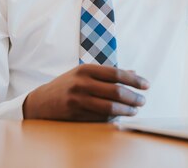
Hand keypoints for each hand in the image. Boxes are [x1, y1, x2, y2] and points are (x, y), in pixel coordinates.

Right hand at [22, 64, 149, 121]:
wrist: (41, 101)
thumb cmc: (68, 85)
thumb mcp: (85, 74)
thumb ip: (109, 74)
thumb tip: (134, 73)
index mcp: (87, 69)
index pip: (117, 74)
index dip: (134, 80)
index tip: (146, 85)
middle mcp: (82, 82)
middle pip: (116, 91)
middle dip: (133, 97)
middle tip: (142, 101)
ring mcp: (78, 99)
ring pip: (109, 107)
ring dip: (126, 110)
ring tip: (134, 111)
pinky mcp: (75, 113)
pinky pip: (99, 118)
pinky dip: (113, 118)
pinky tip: (119, 117)